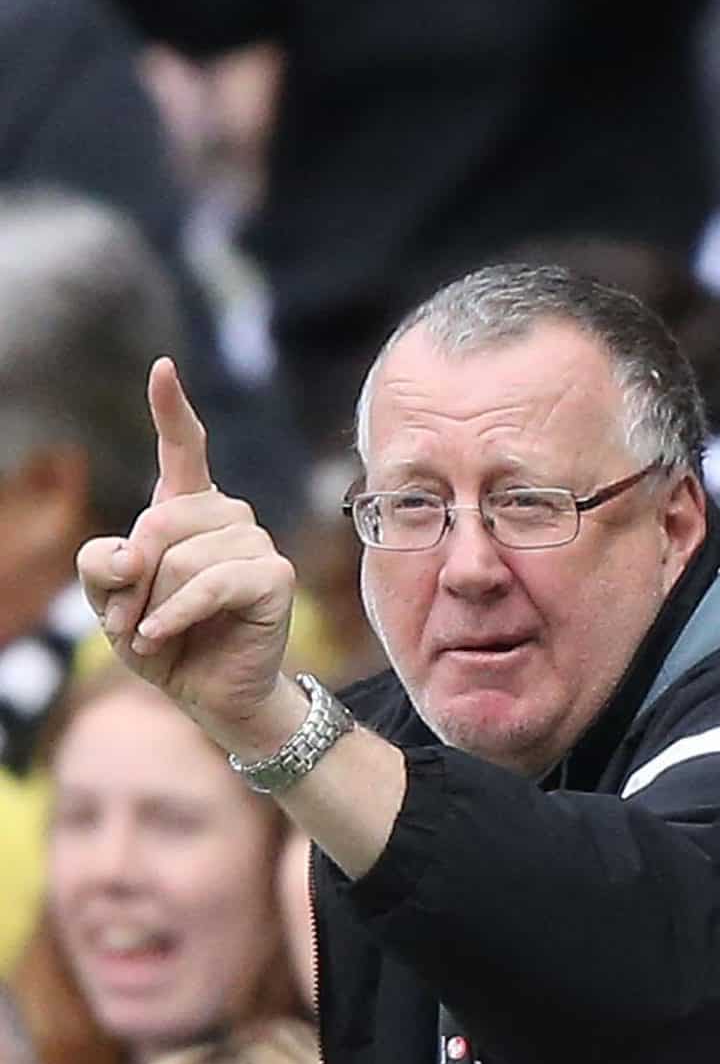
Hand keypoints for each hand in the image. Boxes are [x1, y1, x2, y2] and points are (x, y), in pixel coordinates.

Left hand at [75, 360, 302, 758]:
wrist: (208, 693)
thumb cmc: (162, 639)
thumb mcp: (107, 602)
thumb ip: (99, 566)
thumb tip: (131, 554)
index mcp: (188, 509)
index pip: (184, 450)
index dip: (171, 409)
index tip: (162, 369)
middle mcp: (228, 517)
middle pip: (159, 519)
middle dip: (132, 576)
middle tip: (129, 617)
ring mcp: (257, 543)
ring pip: (182, 557)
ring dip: (153, 603)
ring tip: (153, 631)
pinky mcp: (276, 577)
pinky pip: (210, 584)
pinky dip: (176, 614)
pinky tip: (160, 635)